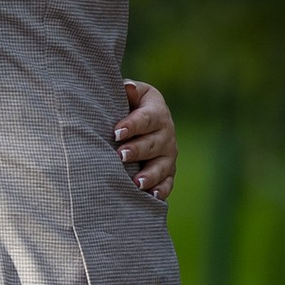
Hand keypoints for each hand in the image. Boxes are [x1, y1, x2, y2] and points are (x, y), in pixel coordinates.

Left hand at [116, 77, 175, 202]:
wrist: (140, 118)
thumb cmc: (129, 103)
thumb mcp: (131, 93)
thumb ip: (129, 90)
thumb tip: (127, 87)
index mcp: (156, 111)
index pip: (146, 119)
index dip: (131, 125)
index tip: (115, 133)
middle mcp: (166, 133)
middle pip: (153, 143)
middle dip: (137, 150)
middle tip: (120, 155)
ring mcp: (168, 154)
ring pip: (162, 165)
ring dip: (150, 174)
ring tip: (137, 182)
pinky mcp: (168, 171)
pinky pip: (168, 182)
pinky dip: (161, 190)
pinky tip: (152, 196)